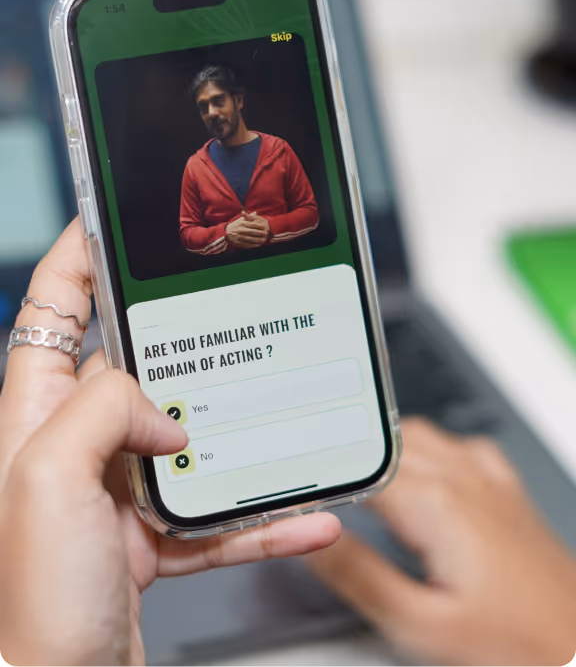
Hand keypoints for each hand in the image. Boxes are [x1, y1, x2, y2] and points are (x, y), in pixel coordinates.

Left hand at [0, 220, 340, 666]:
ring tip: (283, 421)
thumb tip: (163, 408)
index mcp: (35, 416)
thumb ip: (104, 410)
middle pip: (136, 366)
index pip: (53, 310)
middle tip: (227, 320)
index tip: (114, 220)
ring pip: (189, 441)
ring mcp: (116, 492)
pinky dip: (263, 514)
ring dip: (240, 437)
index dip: (79, 258)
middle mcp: (75, 446)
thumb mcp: (49, 478)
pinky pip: (219, 513)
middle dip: (184, 345)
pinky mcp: (152, 539)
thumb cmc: (31, 605)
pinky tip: (304, 513)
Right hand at [226, 212, 269, 248]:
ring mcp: (238, 237)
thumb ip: (249, 217)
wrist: (226, 232)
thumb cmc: (236, 225)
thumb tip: (256, 212)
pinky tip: (258, 245)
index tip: (265, 227)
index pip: (251, 224)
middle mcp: (240, 230)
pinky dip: (252, 245)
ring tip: (263, 240)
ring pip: (249, 239)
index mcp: (241, 223)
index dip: (258, 226)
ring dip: (257, 240)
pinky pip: (246, 244)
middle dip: (259, 233)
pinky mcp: (238, 243)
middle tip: (266, 234)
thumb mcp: (241, 220)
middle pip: (251, 232)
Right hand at [308, 418, 575, 666]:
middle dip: (345, 457)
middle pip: (384, 442)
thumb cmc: (517, 646)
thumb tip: (308, 536)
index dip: (317, 474)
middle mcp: (463, 476)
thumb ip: (359, 575)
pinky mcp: (506, 489)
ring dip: (382, 449)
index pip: (356, 468)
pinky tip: (422, 476)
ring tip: (355, 482)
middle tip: (313, 485)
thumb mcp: (422, 626)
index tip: (290, 484)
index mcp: (437, 503)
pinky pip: (459, 445)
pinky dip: (429, 450)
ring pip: (419, 434)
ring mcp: (489, 477)